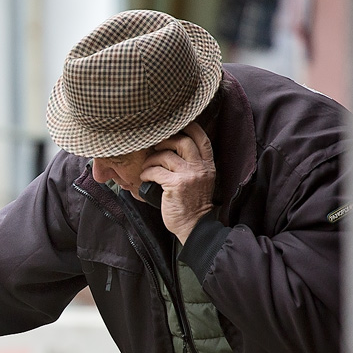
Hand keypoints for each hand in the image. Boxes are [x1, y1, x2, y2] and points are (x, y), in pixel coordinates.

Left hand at [139, 122, 215, 243]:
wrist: (194, 225)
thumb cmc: (193, 204)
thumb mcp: (200, 180)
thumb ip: (193, 164)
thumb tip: (172, 147)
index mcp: (207, 165)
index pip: (202, 138)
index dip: (188, 128)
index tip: (174, 127)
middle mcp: (200, 168)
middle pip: (182, 141)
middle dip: (165, 141)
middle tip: (156, 147)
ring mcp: (188, 175)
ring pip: (166, 155)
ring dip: (151, 159)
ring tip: (147, 166)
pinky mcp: (176, 185)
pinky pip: (156, 170)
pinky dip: (146, 172)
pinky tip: (145, 177)